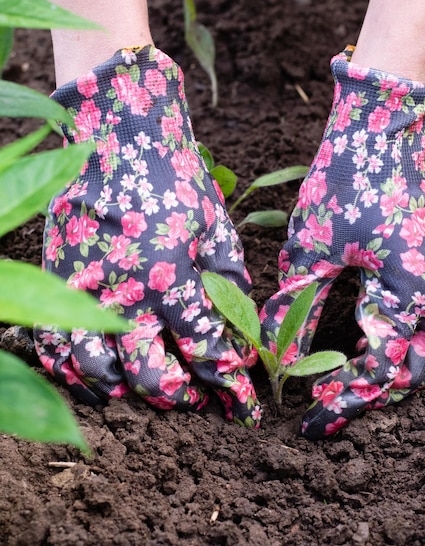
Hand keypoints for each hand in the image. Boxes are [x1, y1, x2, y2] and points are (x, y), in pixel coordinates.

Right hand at [35, 46, 260, 427]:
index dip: (232, 389)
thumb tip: (241, 335)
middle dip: (187, 399)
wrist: (115, 136)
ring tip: (154, 392)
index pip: (207, 355)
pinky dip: (77, 375)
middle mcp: (125, 295)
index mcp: (172, 279)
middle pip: (154, 378)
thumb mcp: (215, 226)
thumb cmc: (171, 176)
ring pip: (101, 375)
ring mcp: (84, 292)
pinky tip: (99, 380)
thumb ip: (229, 285)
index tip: (247, 410)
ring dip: (131, 395)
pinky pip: (56, 350)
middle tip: (203, 400)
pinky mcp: (58, 283)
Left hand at [260, 47, 424, 438]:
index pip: (380, 369)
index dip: (344, 399)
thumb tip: (275, 358)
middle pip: (416, 369)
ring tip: (370, 386)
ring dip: (410, 374)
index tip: (311, 416)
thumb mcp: (311, 252)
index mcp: (407, 292)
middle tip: (334, 405)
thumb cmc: (344, 183)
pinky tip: (399, 341)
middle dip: (376, 396)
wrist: (375, 133)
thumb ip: (299, 310)